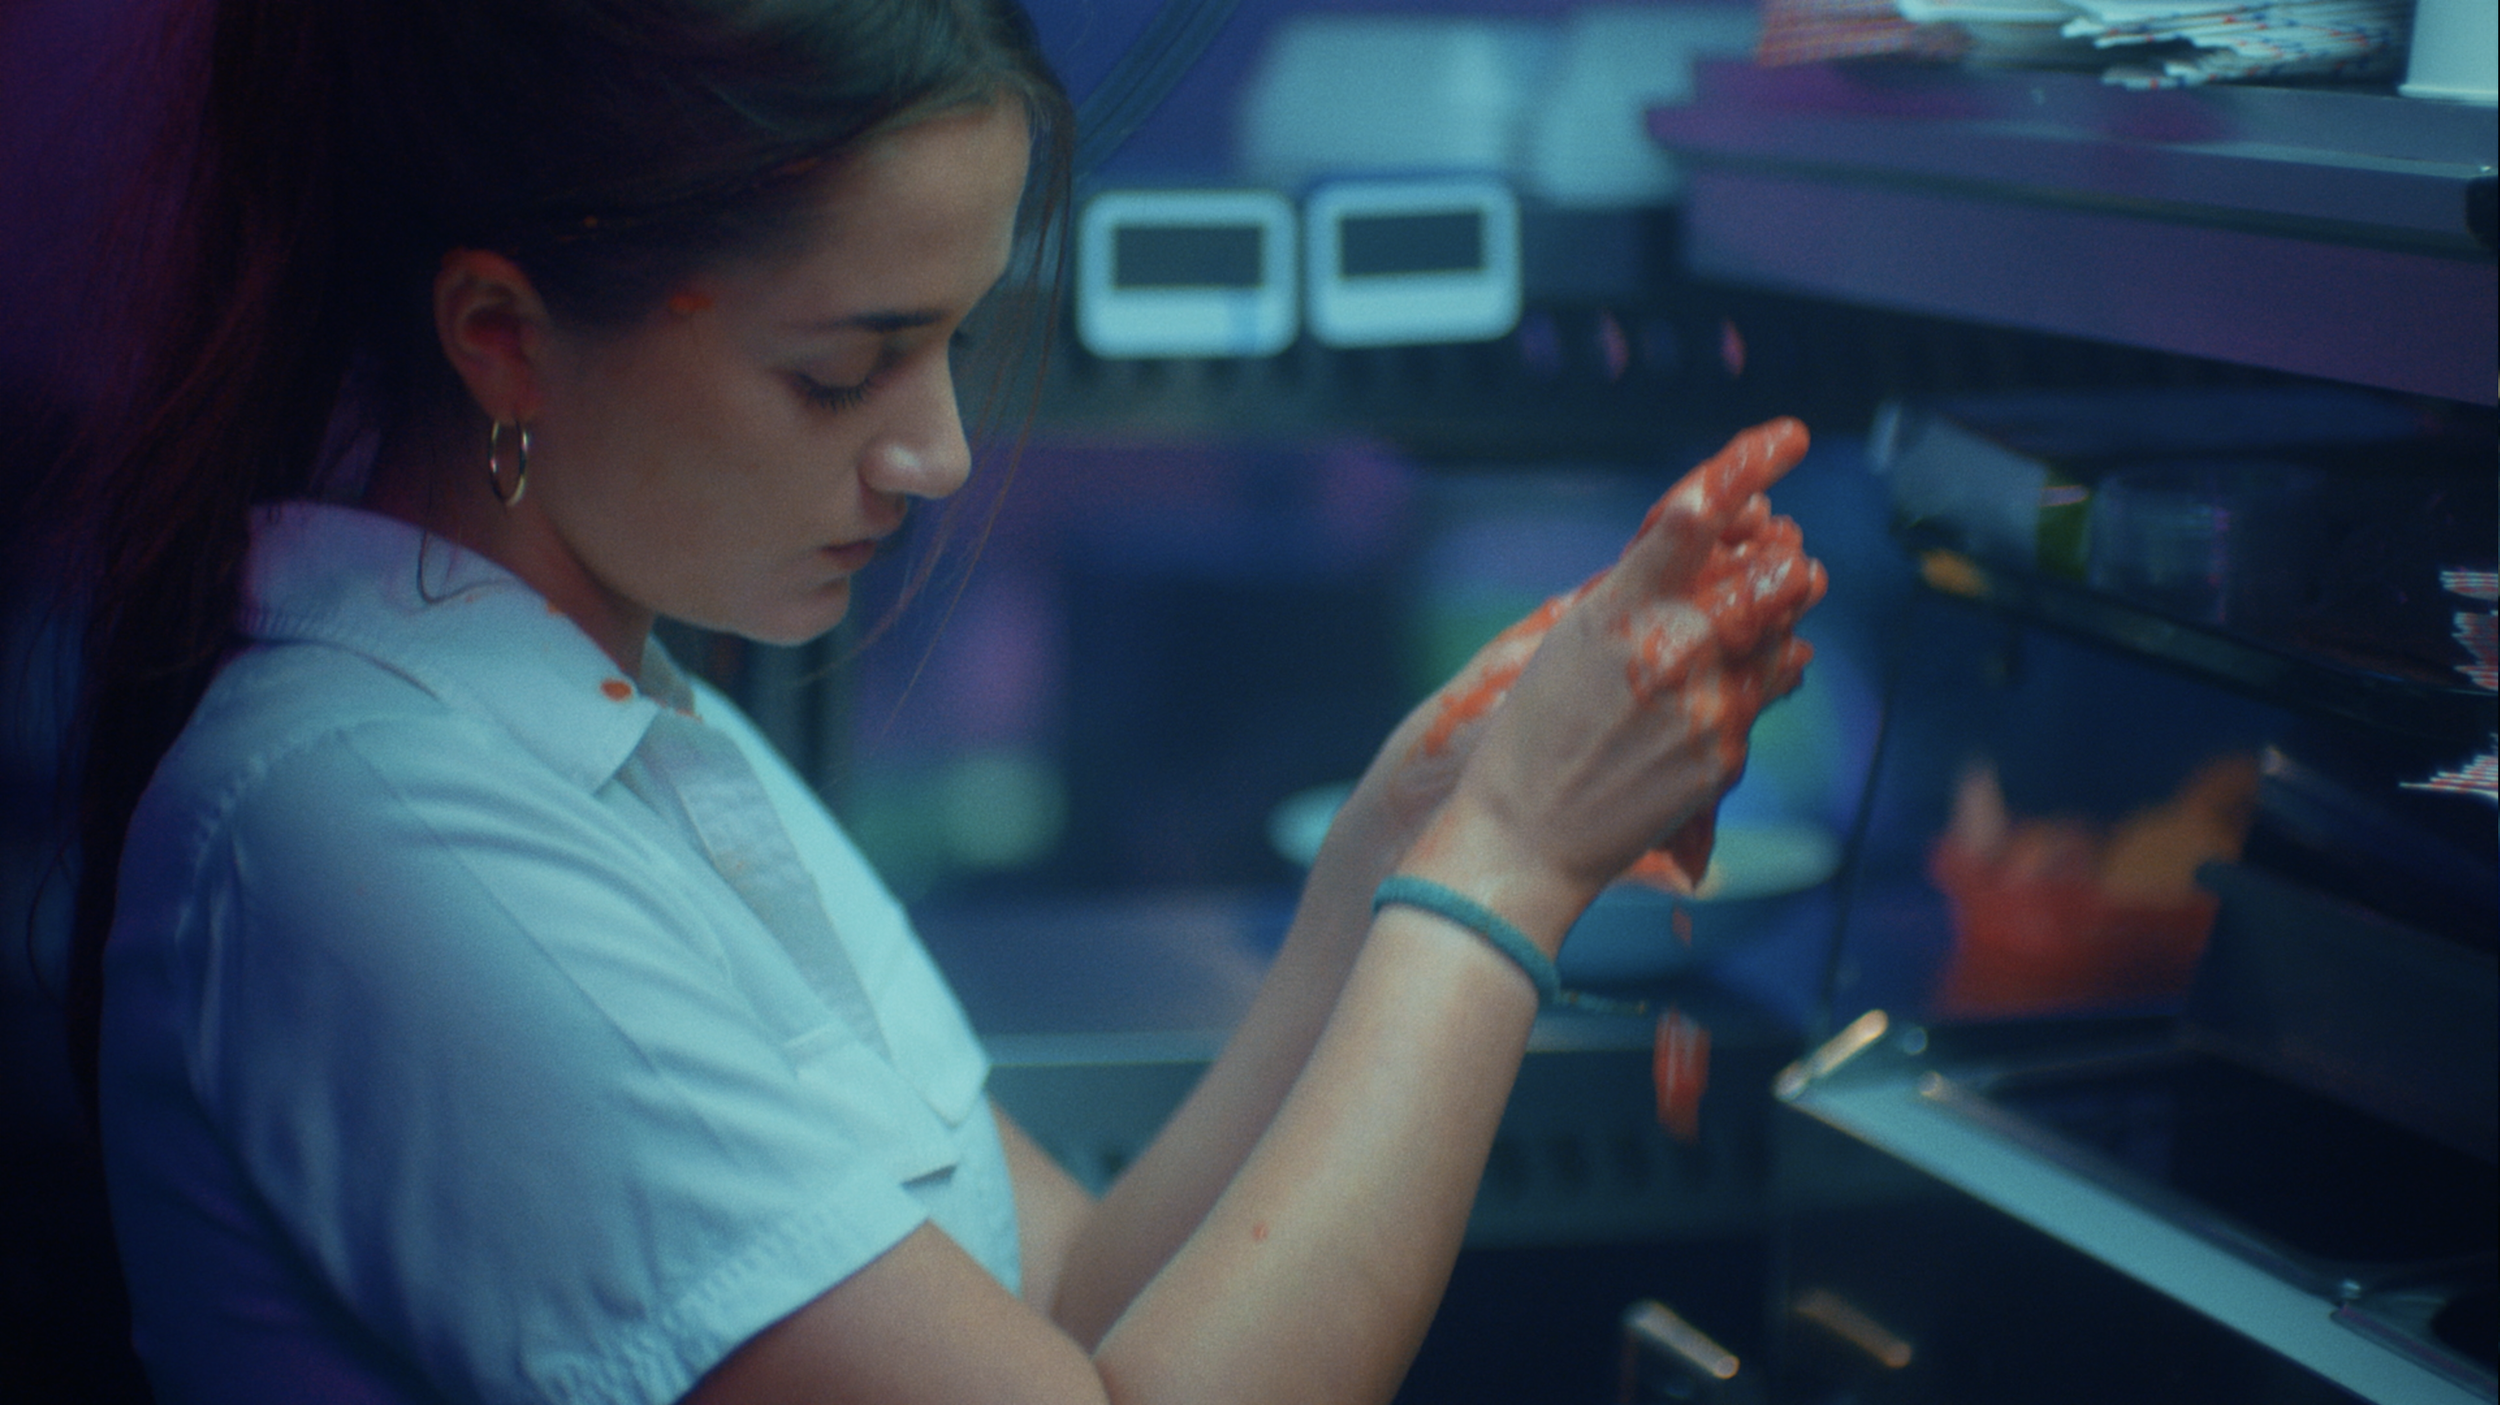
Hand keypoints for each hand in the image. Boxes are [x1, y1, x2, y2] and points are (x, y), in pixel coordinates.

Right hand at [1402, 419, 1825, 939]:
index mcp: (1623, 609)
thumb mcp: (1567, 638)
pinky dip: (1757, 679)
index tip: (1788, 437)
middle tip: (1785, 548)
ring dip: (1778, 618)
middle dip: (1783, 561)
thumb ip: (1634, 589)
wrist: (1524, 838)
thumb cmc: (1528, 735)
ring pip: (1782, 638)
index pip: (1697, 512)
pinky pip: (1762, 698)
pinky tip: (1735, 681)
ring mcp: (1709, 707)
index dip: (1750, 463)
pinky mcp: (1726, 756)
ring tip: (1765, 609)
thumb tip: (1690, 547)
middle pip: (1772, 577)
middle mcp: (1674, 651)